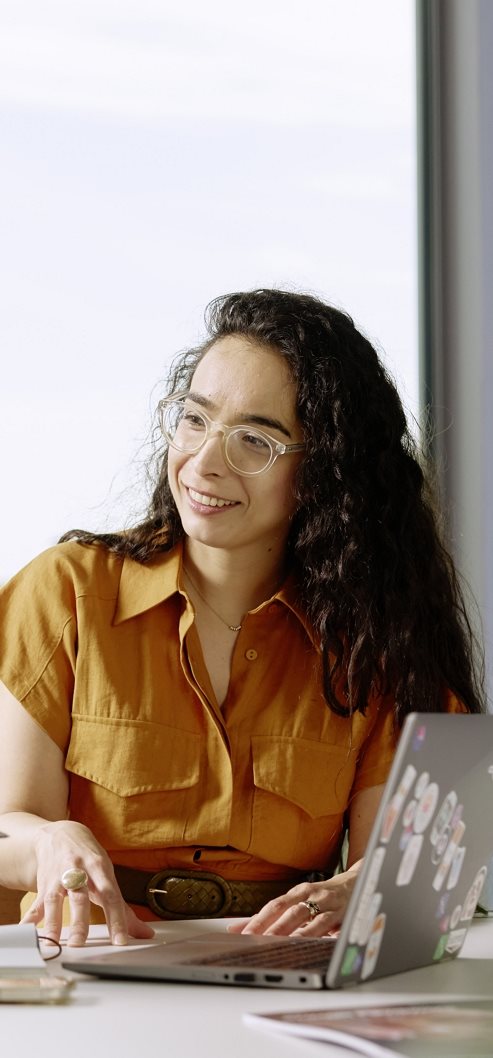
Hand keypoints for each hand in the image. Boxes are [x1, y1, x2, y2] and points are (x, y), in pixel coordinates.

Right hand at [20, 819, 154, 946]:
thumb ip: (122, 906)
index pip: (111, 896)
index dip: (116, 918)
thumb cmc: (89, 858)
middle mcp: (78, 871)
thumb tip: (144, 933)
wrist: (62, 834)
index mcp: (99, 868)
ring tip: (53, 941)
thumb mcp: (107, 874)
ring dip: (53, 921)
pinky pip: (36, 902)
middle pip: (80, 897)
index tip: (120, 940)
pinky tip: (27, 930)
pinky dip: (31, 917)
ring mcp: (58, 876)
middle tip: (80, 943)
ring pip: (55, 899)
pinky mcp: (43, 883)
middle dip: (80, 920)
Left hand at [227, 862, 361, 936]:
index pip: (275, 905)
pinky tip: (306, 943)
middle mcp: (312, 895)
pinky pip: (328, 925)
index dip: (258, 919)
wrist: (359, 883)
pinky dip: (315, 934)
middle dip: (270, 926)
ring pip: (307, 917)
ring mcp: (328, 904)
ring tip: (275, 943)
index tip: (240, 933)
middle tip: (253, 940)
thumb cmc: (324, 896)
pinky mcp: (342, 914)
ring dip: (290, 932)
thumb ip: (271, 916)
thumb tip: (237, 927)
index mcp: (299, 892)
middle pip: (288, 910)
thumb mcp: (300, 901)